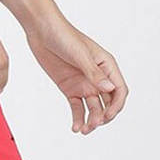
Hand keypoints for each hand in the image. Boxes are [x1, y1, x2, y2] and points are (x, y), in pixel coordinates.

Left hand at [23, 13, 129, 132]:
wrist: (40, 29)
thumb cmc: (63, 35)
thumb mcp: (79, 54)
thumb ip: (93, 73)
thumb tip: (109, 88)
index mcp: (106, 66)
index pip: (119, 90)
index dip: (116, 106)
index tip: (107, 116)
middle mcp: (98, 77)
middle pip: (108, 103)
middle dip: (104, 116)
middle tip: (94, 125)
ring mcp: (84, 83)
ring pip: (93, 108)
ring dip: (92, 120)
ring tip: (84, 130)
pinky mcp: (69, 88)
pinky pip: (77, 106)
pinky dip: (78, 118)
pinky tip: (75, 127)